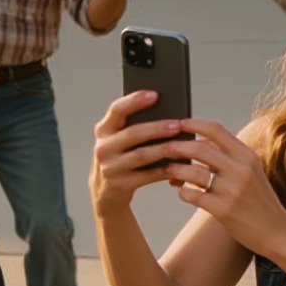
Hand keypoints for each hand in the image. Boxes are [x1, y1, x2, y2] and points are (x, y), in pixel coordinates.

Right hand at [90, 88, 188, 213]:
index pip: (116, 110)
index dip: (134, 101)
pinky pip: (147, 176)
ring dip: (163, 149)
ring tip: (182, 145)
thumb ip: (134, 124)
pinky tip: (179, 165)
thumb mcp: (119, 139)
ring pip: (141, 155)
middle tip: (177, 124)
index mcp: (103, 130)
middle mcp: (103, 147)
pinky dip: (164, 170)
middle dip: (156, 128)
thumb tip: (168, 111)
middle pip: (131, 134)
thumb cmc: (121, 156)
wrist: (105, 190)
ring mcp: (110, 167)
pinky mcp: (119, 185)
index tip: (155, 94)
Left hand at [163, 118, 285, 254]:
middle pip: (199, 148)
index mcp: (247, 156)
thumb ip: (228, 157)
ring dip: (175, 170)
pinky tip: (181, 191)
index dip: (193, 124)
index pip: (216, 130)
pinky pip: (192, 195)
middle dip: (176, 147)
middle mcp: (241, 169)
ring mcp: (232, 190)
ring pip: (193, 172)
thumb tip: (197, 142)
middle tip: (163, 148)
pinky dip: (182, 191)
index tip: (177, 123)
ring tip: (168, 171)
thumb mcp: (251, 172)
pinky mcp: (224, 210)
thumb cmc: (258, 201)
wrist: (276, 232)